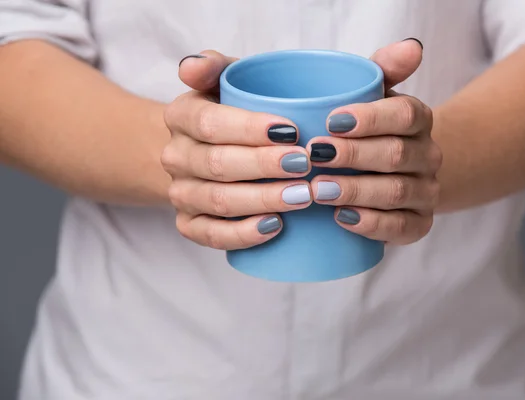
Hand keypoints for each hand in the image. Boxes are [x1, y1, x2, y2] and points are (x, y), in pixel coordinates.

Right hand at [162, 51, 312, 249]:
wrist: (203, 150)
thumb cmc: (228, 112)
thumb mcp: (222, 81)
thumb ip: (213, 65)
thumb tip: (194, 66)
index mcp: (180, 116)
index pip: (210, 123)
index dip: (250, 128)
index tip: (292, 131)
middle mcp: (175, 156)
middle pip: (218, 165)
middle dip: (265, 166)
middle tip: (306, 164)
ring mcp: (180, 193)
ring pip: (219, 202)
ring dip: (264, 200)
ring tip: (303, 195)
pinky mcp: (189, 224)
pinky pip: (212, 236)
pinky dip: (244, 234)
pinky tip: (276, 226)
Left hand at [308, 39, 441, 243]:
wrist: (392, 172)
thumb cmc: (369, 130)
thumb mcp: (374, 96)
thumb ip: (384, 69)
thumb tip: (412, 47)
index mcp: (418, 119)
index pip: (405, 115)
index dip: (370, 118)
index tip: (330, 121)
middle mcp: (428, 155)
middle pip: (395, 155)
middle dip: (352, 155)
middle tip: (314, 156)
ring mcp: (427, 191)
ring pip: (396, 192)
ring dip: (355, 190)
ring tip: (318, 189)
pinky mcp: (419, 223)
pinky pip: (402, 228)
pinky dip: (370, 223)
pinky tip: (340, 217)